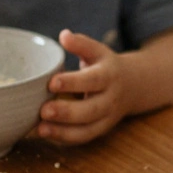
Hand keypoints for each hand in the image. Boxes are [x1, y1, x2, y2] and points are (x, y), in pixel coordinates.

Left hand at [38, 29, 127, 144]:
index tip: (51, 82)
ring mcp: (106, 117)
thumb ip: (81, 44)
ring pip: (88, 129)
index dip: (73, 82)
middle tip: (44, 110)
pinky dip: (64, 138)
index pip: (93, 80)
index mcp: (109, 76)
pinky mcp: (100, 130)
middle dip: (67, 112)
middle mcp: (110, 99)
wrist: (132, 86)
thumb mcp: (97, 51)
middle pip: (91, 110)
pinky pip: (83, 137)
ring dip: (63, 131)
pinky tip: (45, 132)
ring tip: (40, 128)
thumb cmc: (105, 66)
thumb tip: (64, 35)